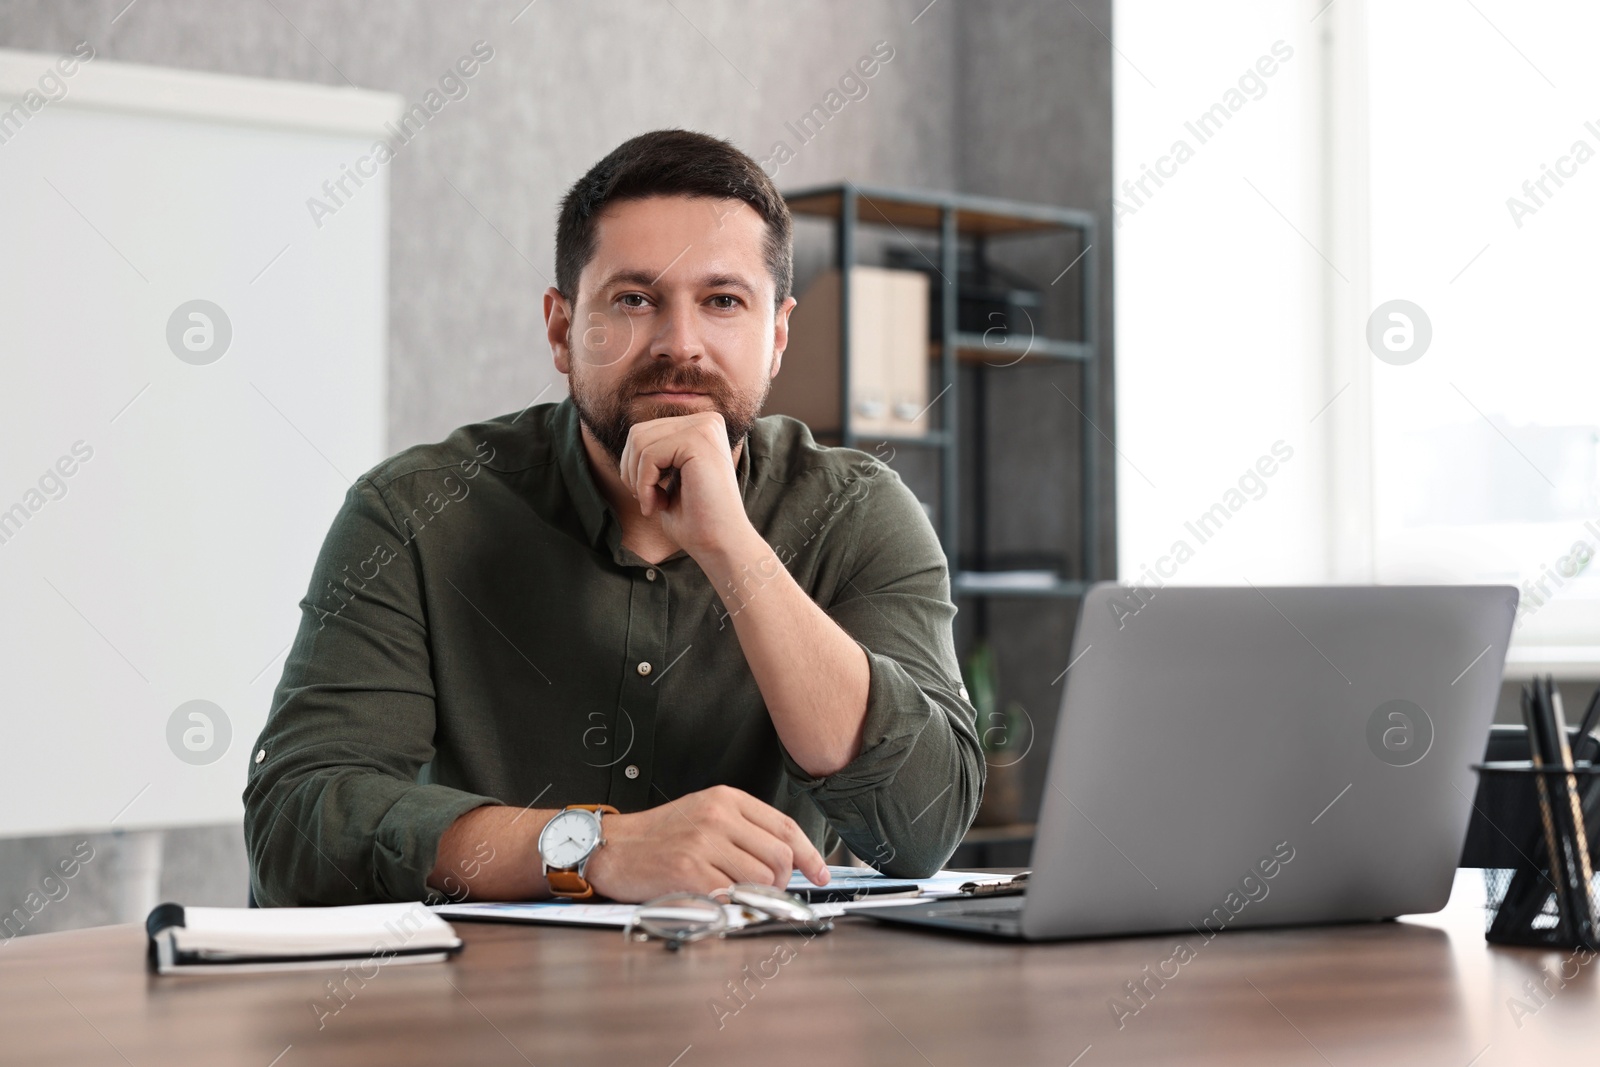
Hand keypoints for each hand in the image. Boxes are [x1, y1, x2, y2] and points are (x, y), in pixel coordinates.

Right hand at [584, 785, 829, 902]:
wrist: (611, 847)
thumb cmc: (658, 836)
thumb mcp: (704, 814)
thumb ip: (743, 829)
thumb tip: (787, 859)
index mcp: (726, 799)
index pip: (785, 826)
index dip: (810, 854)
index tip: (820, 873)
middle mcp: (719, 816)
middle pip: (781, 856)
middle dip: (781, 882)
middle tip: (766, 891)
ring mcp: (705, 843)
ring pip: (762, 879)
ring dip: (757, 896)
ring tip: (734, 895)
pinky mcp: (691, 871)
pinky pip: (734, 896)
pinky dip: (732, 906)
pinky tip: (716, 900)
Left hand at [618, 411, 749, 560]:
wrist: (720, 544)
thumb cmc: (695, 519)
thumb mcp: (670, 477)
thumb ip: (655, 452)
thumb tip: (633, 434)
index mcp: (701, 427)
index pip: (644, 431)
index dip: (634, 467)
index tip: (651, 496)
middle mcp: (707, 421)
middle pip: (637, 433)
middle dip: (631, 472)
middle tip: (647, 501)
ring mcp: (705, 428)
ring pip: (639, 442)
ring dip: (636, 480)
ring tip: (654, 503)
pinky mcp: (699, 441)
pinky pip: (649, 455)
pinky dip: (644, 486)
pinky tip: (659, 505)